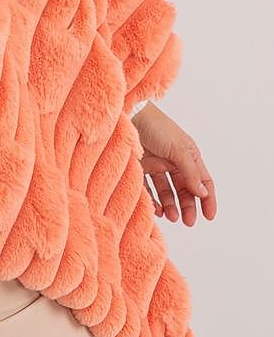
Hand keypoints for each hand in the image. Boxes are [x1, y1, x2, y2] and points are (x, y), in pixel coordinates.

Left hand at [133, 102, 216, 226]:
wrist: (127, 114)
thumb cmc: (155, 126)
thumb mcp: (178, 148)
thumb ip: (190, 172)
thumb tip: (203, 193)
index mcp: (188, 155)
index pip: (203, 180)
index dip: (208, 198)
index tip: (209, 216)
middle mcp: (174, 161)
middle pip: (185, 189)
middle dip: (188, 206)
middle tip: (188, 222)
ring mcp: (156, 165)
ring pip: (167, 191)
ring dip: (171, 206)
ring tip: (171, 217)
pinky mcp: (139, 168)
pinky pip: (148, 189)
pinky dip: (153, 201)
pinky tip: (156, 210)